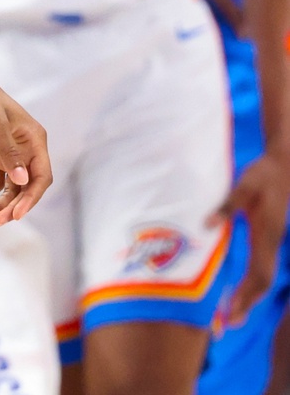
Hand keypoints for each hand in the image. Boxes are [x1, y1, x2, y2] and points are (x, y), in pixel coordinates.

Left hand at [0, 53, 52, 224]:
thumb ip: (9, 152)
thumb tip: (23, 180)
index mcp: (36, 141)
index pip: (41, 177)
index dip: (31, 198)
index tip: (17, 215)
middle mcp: (27, 151)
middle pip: (26, 187)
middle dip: (13, 206)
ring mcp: (10, 155)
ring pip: (10, 188)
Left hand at [216, 153, 289, 324]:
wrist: (282, 165)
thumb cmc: (261, 175)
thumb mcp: (243, 186)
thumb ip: (226, 205)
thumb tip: (208, 225)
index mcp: (266, 235)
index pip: (259, 273)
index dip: (245, 294)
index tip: (230, 311)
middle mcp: (271, 243)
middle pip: (261, 282)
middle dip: (245, 304)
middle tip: (225, 325)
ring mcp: (271, 242)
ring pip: (262, 277)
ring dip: (247, 297)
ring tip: (229, 316)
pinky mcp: (266, 238)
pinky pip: (260, 267)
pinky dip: (248, 284)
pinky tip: (235, 291)